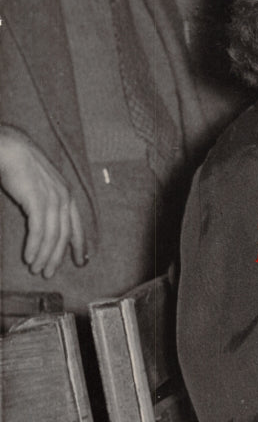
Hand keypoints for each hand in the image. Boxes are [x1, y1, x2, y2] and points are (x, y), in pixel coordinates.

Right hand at [0, 125, 85, 277]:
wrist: (11, 149)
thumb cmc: (22, 167)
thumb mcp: (41, 186)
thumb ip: (47, 203)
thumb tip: (45, 223)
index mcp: (67, 194)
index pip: (77, 225)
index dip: (80, 245)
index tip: (82, 261)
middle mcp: (64, 198)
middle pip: (64, 235)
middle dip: (57, 257)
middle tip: (49, 273)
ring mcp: (52, 199)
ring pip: (52, 236)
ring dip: (43, 255)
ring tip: (36, 269)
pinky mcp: (37, 201)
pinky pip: (38, 230)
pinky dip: (34, 246)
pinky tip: (29, 257)